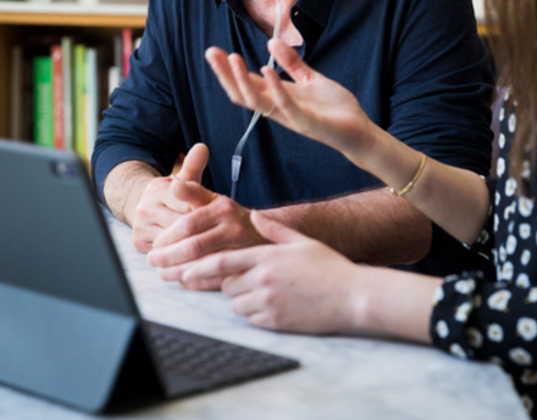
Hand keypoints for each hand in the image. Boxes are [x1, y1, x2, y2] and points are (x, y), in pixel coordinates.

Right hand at [131, 143, 207, 252]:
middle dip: (198, 228)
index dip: (202, 210)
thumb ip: (194, 165)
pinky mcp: (139, 243)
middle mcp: (145, 207)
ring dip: (190, 243)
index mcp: (157, 189)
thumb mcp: (184, 178)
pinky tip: (195, 254)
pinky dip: (180, 253)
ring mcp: (140, 226)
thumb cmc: (171, 196)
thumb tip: (203, 147)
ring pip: (172, 239)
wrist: (144, 208)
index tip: (215, 215)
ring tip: (209, 243)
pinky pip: (165, 252)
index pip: (186, 203)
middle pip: (179, 223)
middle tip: (216, 232)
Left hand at [147, 169, 266, 290]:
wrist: (263, 232)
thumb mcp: (214, 200)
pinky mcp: (244, 268)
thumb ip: (193, 191)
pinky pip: (216, 280)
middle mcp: (233, 228)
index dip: (168, 236)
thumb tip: (174, 184)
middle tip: (153, 261)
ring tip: (163, 273)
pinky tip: (184, 281)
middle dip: (169, 256)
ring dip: (178, 272)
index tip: (155, 244)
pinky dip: (197, 282)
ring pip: (203, 265)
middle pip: (194, 246)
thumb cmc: (231, 217)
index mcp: (222, 209)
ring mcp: (241, 249)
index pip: (188, 223)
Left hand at [180, 211, 360, 331]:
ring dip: (241, 298)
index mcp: (266, 256)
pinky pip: (251, 318)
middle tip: (244, 278)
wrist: (352, 296)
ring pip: (235, 303)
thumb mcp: (301, 241)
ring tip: (264, 291)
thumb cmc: (329, 266)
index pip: (222, 261)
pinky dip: (254, 313)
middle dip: (228, 281)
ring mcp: (269, 302)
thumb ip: (273, 229)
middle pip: (226, 283)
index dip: (200, 266)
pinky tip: (273, 304)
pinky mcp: (276, 321)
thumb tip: (256, 215)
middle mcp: (263, 279)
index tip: (184, 270)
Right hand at [205, 39, 374, 165]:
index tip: (213, 51)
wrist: (359, 131)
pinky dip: (275, 89)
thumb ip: (292, 63)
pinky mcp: (306, 123)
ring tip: (233, 58)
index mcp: (278, 98)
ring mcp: (290, 117)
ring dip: (243, 80)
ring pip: (257, 102)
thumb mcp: (311, 79)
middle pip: (243, 93)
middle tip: (211, 53)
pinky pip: (286, 106)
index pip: (246, 83)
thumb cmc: (334, 108)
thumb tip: (272, 41)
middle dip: (226, 74)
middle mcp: (278, 109)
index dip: (229, 69)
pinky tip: (267, 70)